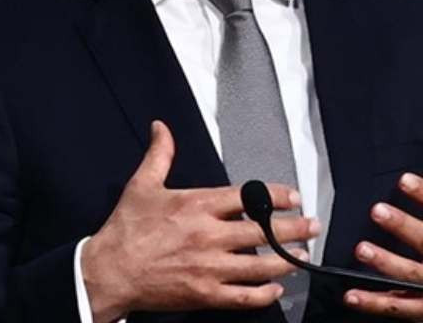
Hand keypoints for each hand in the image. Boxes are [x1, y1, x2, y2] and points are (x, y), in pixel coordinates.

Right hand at [82, 121, 320, 322]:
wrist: (109, 272)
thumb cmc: (125, 229)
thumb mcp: (142, 185)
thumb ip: (159, 154)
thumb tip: (161, 126)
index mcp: (198, 205)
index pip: (249, 197)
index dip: (277, 196)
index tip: (294, 197)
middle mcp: (209, 235)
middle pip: (264, 231)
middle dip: (294, 229)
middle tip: (313, 226)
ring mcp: (209, 267)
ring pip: (261, 266)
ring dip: (287, 261)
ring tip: (301, 257)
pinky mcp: (205, 294)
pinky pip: (244, 296)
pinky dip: (264, 294)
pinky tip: (276, 290)